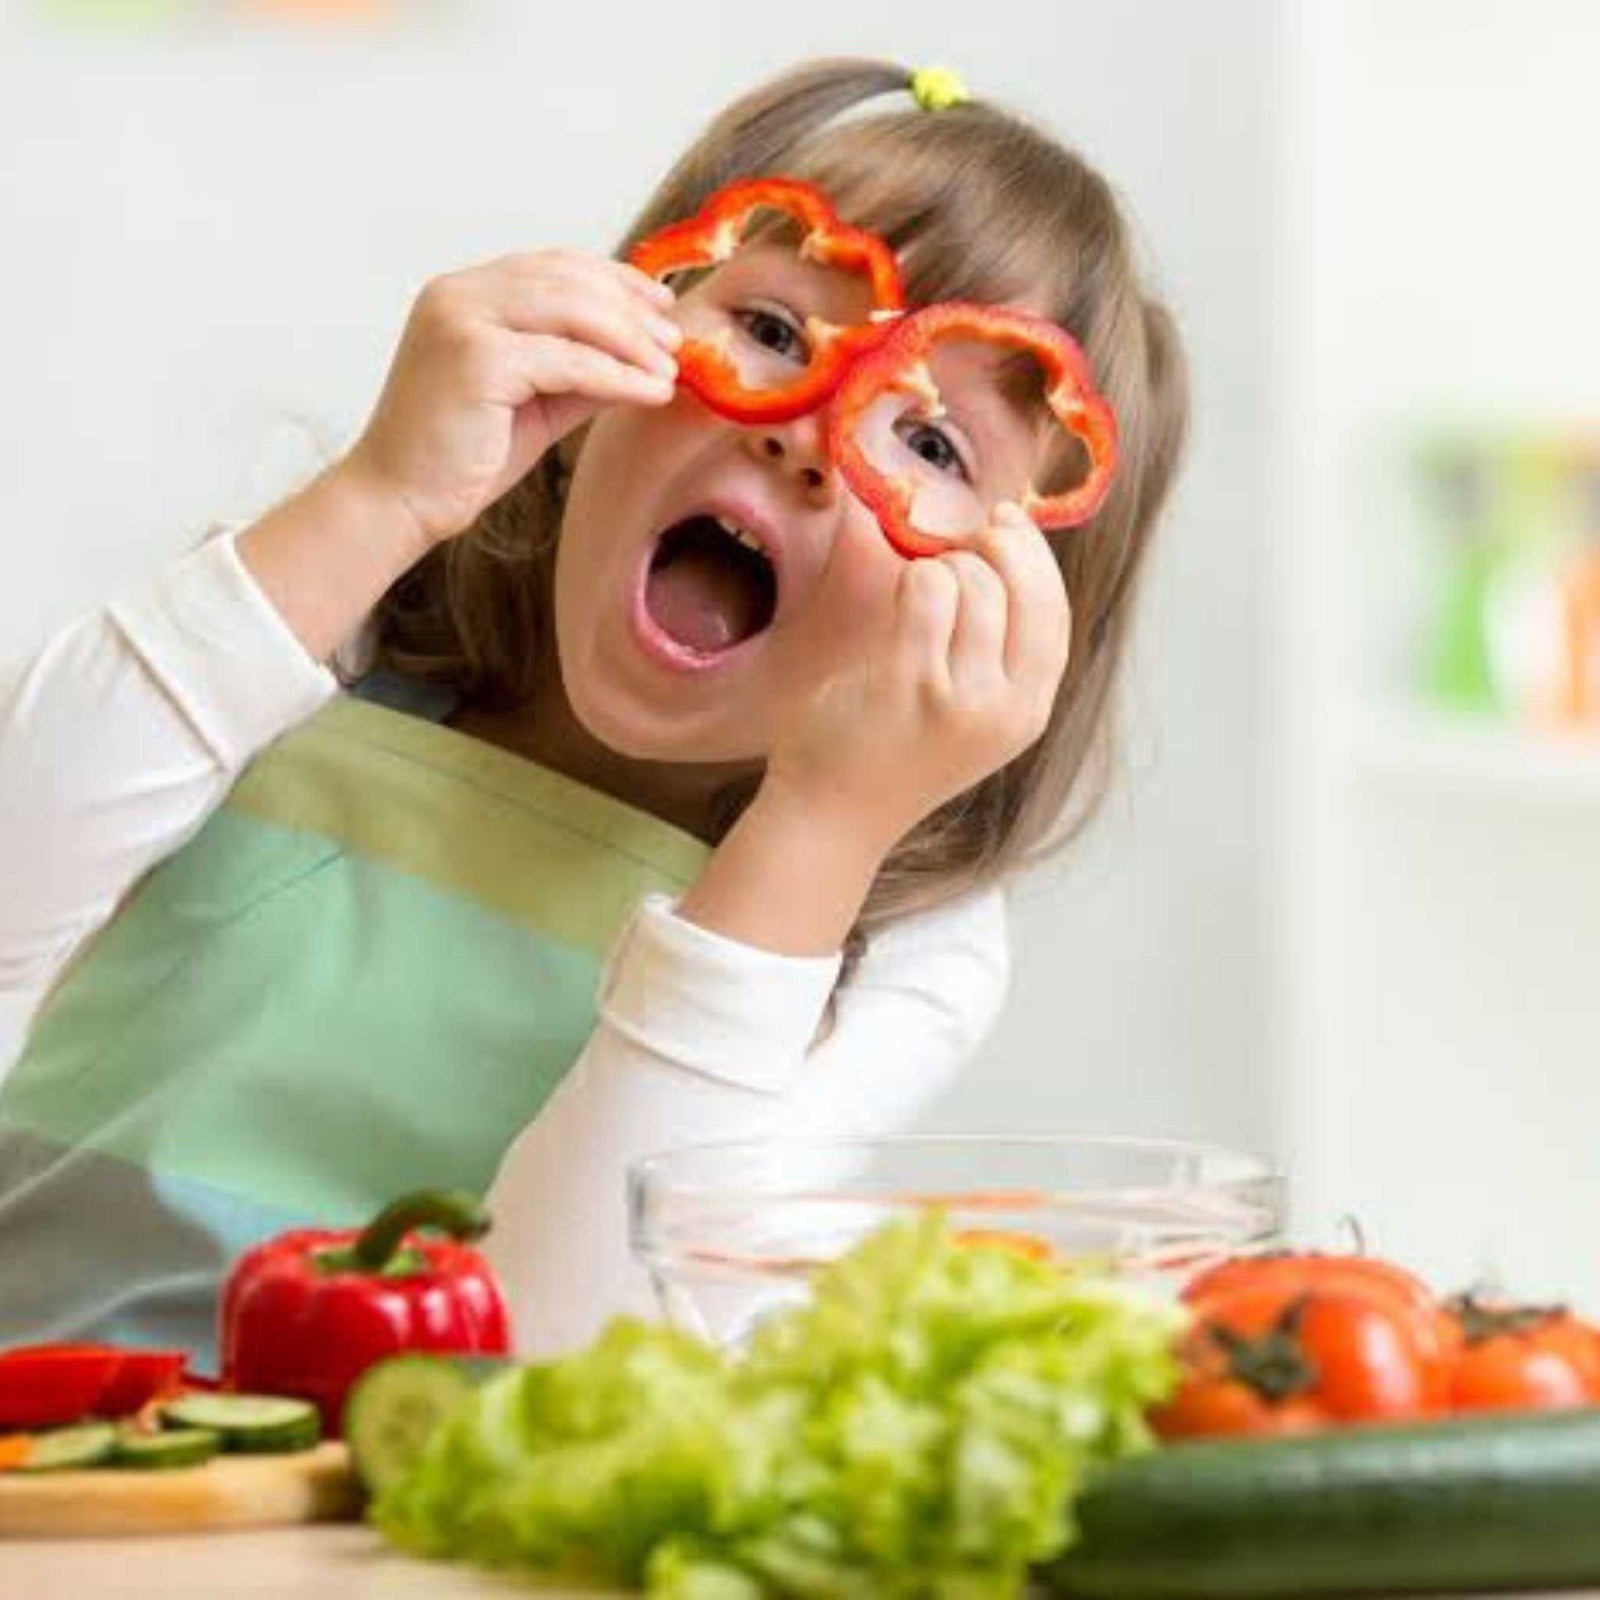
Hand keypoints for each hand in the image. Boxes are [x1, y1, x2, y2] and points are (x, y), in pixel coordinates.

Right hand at [343, 250, 681, 547]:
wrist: (399, 502)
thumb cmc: (461, 458)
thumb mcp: (535, 402)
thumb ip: (581, 372)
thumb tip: (646, 357)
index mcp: (464, 293)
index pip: (553, 265)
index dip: (614, 278)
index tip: (660, 302)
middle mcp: (458, 293)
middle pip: (569, 280)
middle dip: (632, 309)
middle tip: (676, 340)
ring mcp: (463, 320)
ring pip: (573, 310)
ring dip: (632, 339)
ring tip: (670, 367)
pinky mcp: (476, 359)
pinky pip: (569, 360)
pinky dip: (618, 376)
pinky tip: (650, 392)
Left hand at [763, 504, 1073, 857]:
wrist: (833, 813)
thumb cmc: (891, 749)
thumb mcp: (968, 713)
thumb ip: (995, 648)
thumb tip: (1006, 543)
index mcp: (1027, 713)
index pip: (1054, 615)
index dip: (1035, 559)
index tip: (1007, 521)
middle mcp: (1005, 708)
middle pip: (1021, 589)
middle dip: (992, 548)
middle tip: (956, 543)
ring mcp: (961, 696)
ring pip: (971, 581)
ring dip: (938, 570)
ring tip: (912, 602)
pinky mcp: (911, 681)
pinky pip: (924, 589)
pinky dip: (909, 581)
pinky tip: (891, 607)